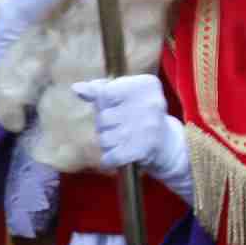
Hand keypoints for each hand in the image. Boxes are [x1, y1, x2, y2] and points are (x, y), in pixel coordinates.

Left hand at [73, 75, 192, 201]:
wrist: (168, 144)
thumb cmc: (141, 115)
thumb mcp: (126, 95)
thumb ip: (101, 89)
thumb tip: (76, 88)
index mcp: (146, 85)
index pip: (105, 93)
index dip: (103, 104)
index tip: (115, 107)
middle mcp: (149, 104)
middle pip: (102, 117)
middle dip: (105, 126)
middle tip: (120, 127)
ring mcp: (147, 127)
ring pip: (104, 138)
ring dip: (108, 143)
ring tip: (121, 140)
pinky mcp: (143, 149)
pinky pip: (110, 156)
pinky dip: (109, 159)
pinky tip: (118, 155)